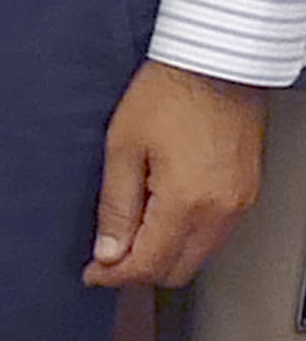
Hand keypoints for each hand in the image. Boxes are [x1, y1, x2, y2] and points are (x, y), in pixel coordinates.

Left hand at [91, 58, 266, 289]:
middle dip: (139, 270)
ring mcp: (239, 204)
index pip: (150, 263)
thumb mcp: (122, 148)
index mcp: (187, 202)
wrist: (215, 65)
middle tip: (106, 257)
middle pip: (178, 269)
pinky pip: (216, 234)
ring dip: (164, 254)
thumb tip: (108, 250)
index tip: (93, 273)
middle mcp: (221, 211)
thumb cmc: (168, 95)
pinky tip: (161, 219)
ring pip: (199, 255)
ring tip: (129, 236)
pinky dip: (186, 237)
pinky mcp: (246, 193)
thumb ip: (116, 205)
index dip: (115, 275)